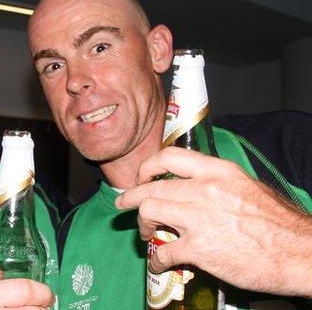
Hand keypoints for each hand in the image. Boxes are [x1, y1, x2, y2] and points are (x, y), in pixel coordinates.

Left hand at [115, 146, 311, 296]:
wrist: (299, 252)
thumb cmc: (280, 223)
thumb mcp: (248, 187)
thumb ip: (218, 183)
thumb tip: (196, 186)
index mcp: (218, 171)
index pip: (170, 157)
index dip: (148, 167)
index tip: (142, 177)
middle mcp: (204, 189)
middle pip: (151, 187)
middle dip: (131, 197)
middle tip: (124, 204)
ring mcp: (199, 218)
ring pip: (149, 211)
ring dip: (142, 224)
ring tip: (146, 233)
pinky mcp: (198, 248)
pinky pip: (162, 251)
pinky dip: (156, 258)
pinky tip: (160, 262)